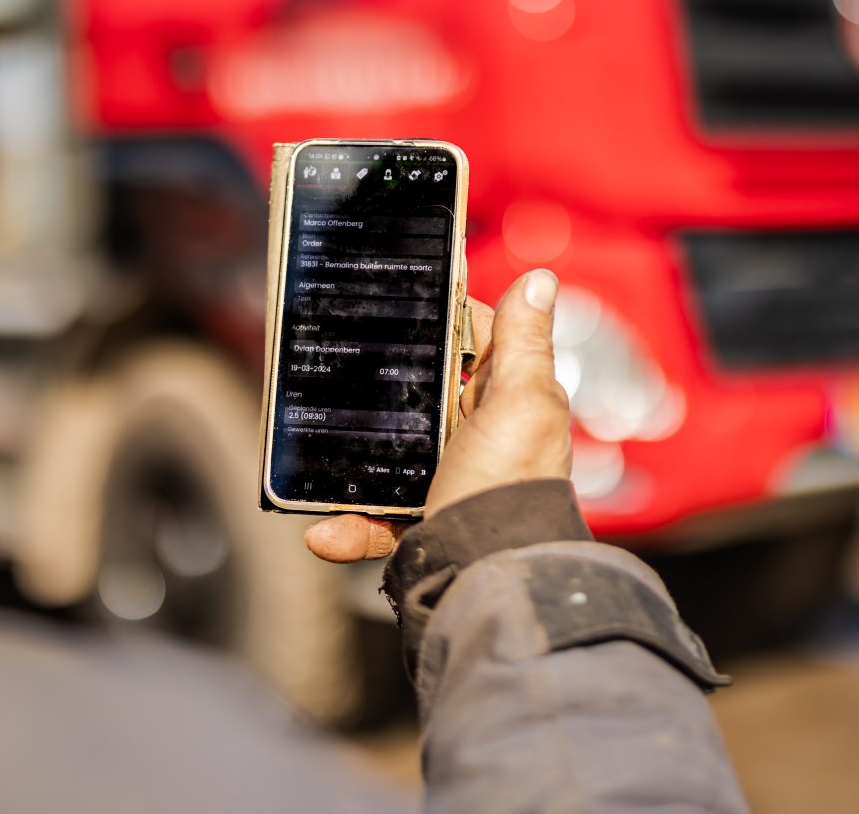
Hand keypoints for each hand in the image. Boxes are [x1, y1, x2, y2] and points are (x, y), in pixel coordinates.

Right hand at [304, 269, 571, 562]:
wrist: (489, 579)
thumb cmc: (511, 488)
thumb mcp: (521, 404)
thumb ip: (526, 343)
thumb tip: (540, 279)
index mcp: (508, 400)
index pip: (478, 341)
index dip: (447, 315)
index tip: (404, 294)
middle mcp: (481, 437)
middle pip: (424, 392)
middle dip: (386, 383)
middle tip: (342, 362)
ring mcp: (448, 479)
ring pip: (389, 453)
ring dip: (352, 457)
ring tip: (318, 451)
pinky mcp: (420, 523)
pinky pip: (372, 518)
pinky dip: (346, 526)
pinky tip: (324, 529)